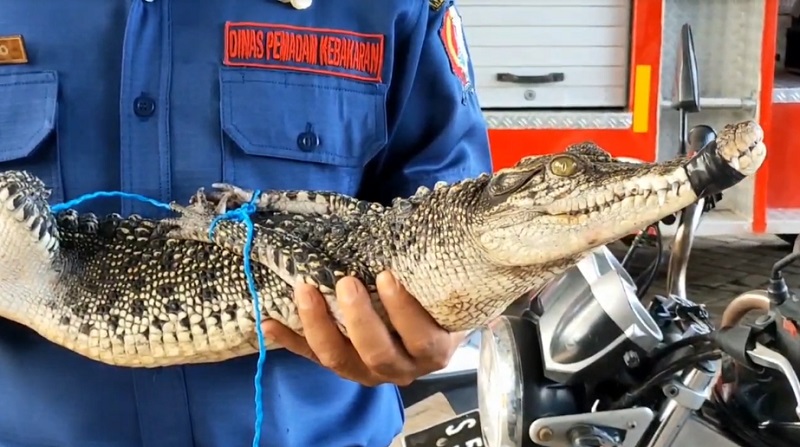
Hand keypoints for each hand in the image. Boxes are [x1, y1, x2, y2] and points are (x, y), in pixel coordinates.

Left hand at [261, 271, 464, 386]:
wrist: (433, 325)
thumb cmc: (436, 298)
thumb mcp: (443, 287)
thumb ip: (429, 271)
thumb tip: (412, 227)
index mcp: (432, 349)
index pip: (421, 338)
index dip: (403, 311)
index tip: (385, 276)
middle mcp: (402, 368)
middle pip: (378, 354)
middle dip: (358, 319)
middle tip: (345, 282)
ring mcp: (370, 372)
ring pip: (340, 360)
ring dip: (319, 326)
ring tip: (304, 290)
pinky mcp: (343, 367)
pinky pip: (313, 358)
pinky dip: (291, 341)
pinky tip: (270, 323)